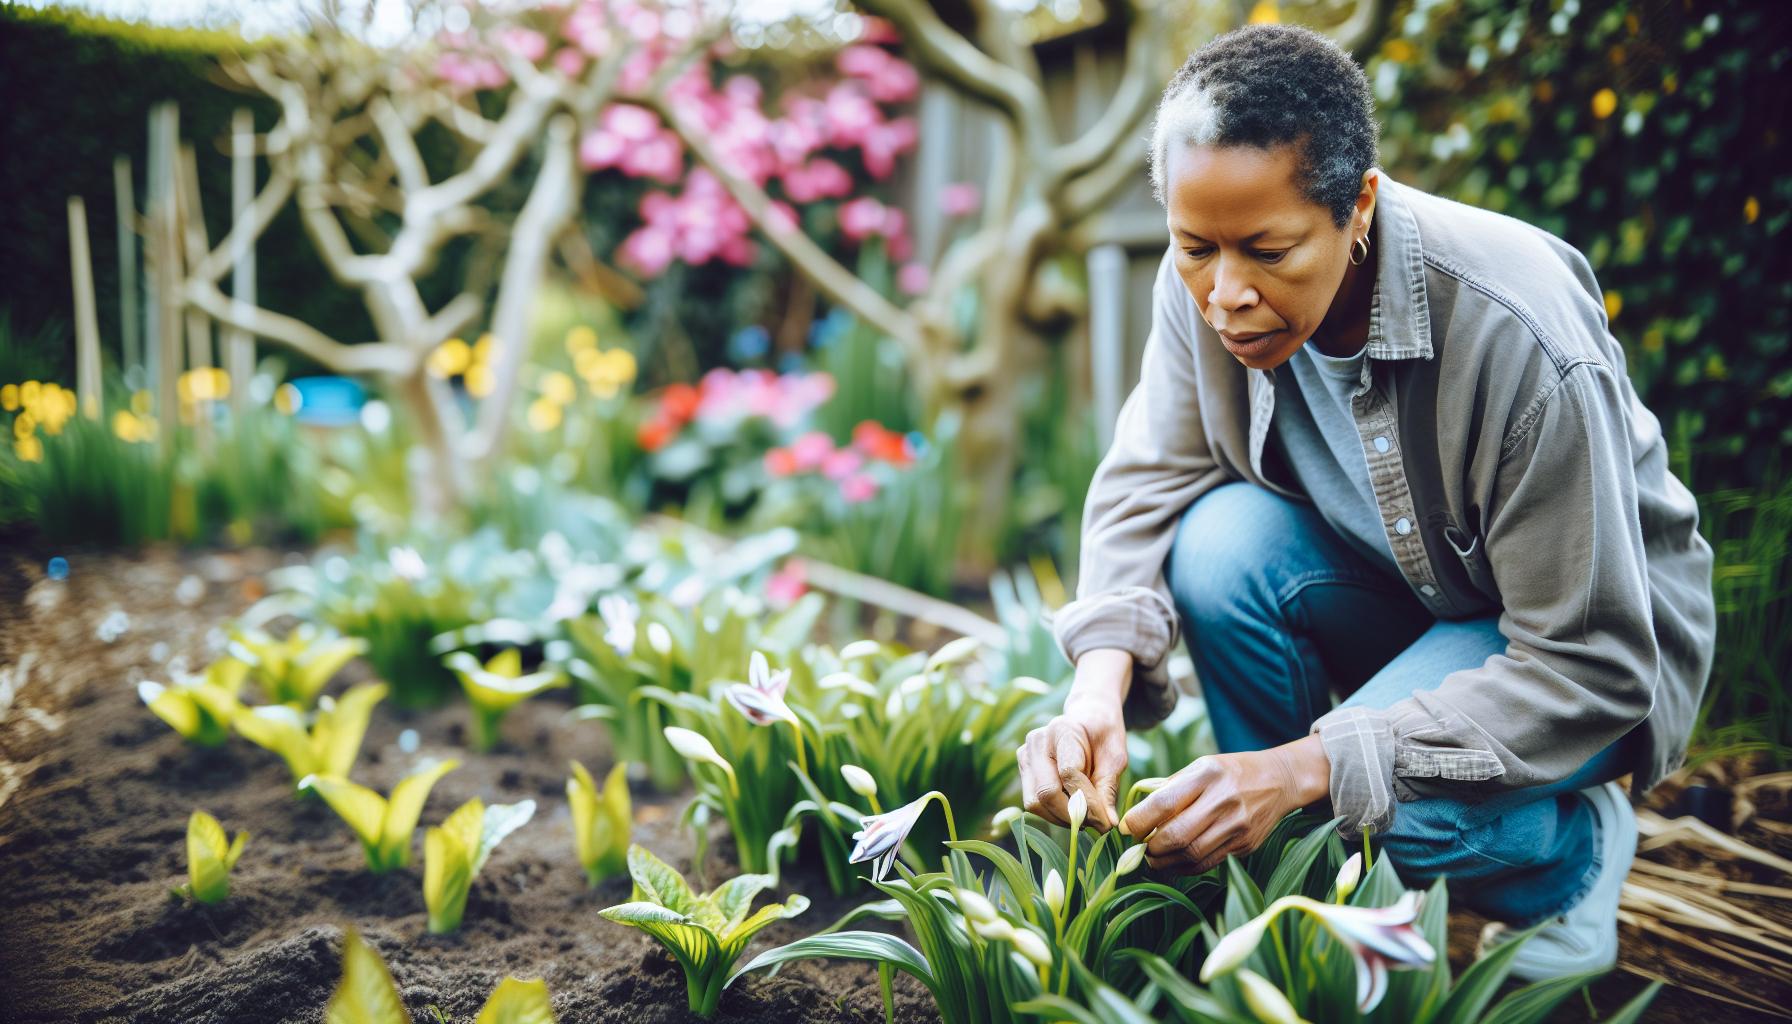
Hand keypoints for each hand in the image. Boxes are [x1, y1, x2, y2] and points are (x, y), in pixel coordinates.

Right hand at [1017, 649, 1130, 830]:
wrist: (1087, 720)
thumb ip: (1108, 790)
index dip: (1088, 802)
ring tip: (1086, 818)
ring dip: (1062, 818)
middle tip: (1097, 825)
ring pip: (1035, 803)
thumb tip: (1108, 824)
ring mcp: (1025, 755)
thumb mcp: (1116, 759)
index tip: (1107, 823)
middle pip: (1046, 792)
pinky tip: (1072, 810)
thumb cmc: (1104, 738)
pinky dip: (1053, 814)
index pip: (1069, 773)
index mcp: (1062, 730)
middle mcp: (1037, 741)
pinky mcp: (1023, 770)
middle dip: (1073, 816)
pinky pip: (1033, 803)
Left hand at [1119, 735, 1330, 872]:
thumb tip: (1137, 813)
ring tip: (1152, 858)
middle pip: (1177, 835)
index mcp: (1207, 775)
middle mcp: (1223, 800)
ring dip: (1164, 862)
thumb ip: (1172, 787)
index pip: (1164, 803)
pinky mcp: (1245, 845)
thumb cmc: (1230, 772)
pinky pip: (1208, 862)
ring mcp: (1237, 825)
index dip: (1139, 820)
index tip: (1126, 827)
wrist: (1280, 781)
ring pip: (1191, 854)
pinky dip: (1185, 868)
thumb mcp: (1201, 766)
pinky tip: (1173, 863)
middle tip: (1138, 847)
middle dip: (1150, 847)